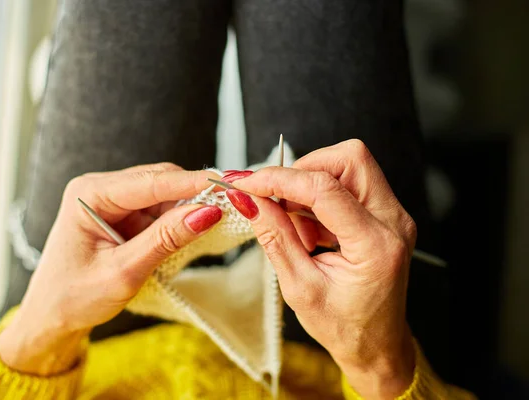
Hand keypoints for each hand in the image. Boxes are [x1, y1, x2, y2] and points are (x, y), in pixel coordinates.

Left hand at [0, 163, 221, 375]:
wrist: (50, 318)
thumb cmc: (74, 297)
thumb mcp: (123, 271)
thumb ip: (166, 238)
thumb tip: (207, 212)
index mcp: (89, 194)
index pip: (151, 182)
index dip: (193, 183)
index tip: (229, 182)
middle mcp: (99, 190)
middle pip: (158, 182)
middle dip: (193, 194)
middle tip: (230, 204)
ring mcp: (111, 202)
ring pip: (162, 196)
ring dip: (186, 209)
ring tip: (214, 222)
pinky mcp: (122, 216)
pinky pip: (157, 211)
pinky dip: (176, 221)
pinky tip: (191, 230)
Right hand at [226, 140, 416, 398]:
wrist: (377, 345)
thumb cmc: (345, 326)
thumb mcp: (299, 287)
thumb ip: (274, 236)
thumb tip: (249, 200)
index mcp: (376, 246)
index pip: (325, 188)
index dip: (280, 179)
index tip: (249, 183)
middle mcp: (393, 222)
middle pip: (349, 158)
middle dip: (304, 170)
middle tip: (277, 199)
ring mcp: (392, 215)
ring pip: (349, 166)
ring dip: (311, 186)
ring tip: (298, 229)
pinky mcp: (384, 214)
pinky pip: (350, 184)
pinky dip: (320, 198)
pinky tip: (311, 232)